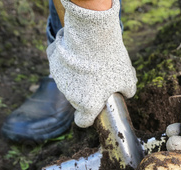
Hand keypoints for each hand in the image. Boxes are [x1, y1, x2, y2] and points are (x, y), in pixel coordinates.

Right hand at [47, 0, 136, 127]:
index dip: (89, 117)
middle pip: (78, 99)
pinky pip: (61, 63)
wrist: (91, 36)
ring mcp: (59, 79)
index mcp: (87, 105)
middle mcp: (70, 95)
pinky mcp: (52, 61)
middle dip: (88, 91)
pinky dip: (69, 59)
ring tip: (92, 60)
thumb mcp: (127, 79)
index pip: (83, 121)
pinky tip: (79, 49)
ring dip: (79, 75)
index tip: (95, 108)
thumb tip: (127, 93)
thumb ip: (128, 91)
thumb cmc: (110, 62)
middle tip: (102, 76)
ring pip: (70, 81)